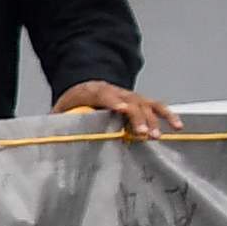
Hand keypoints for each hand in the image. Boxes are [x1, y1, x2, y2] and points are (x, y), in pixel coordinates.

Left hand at [58, 80, 172, 136]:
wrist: (86, 87)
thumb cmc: (73, 103)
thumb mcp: (60, 110)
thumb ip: (57, 121)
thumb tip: (48, 138)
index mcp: (93, 90)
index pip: (105, 94)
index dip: (113, 101)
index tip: (120, 110)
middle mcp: (116, 91)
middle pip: (130, 102)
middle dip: (137, 117)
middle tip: (141, 134)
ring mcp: (131, 95)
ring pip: (146, 104)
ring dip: (153, 120)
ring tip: (155, 136)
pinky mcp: (142, 101)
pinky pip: (157, 107)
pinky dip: (168, 115)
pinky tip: (178, 127)